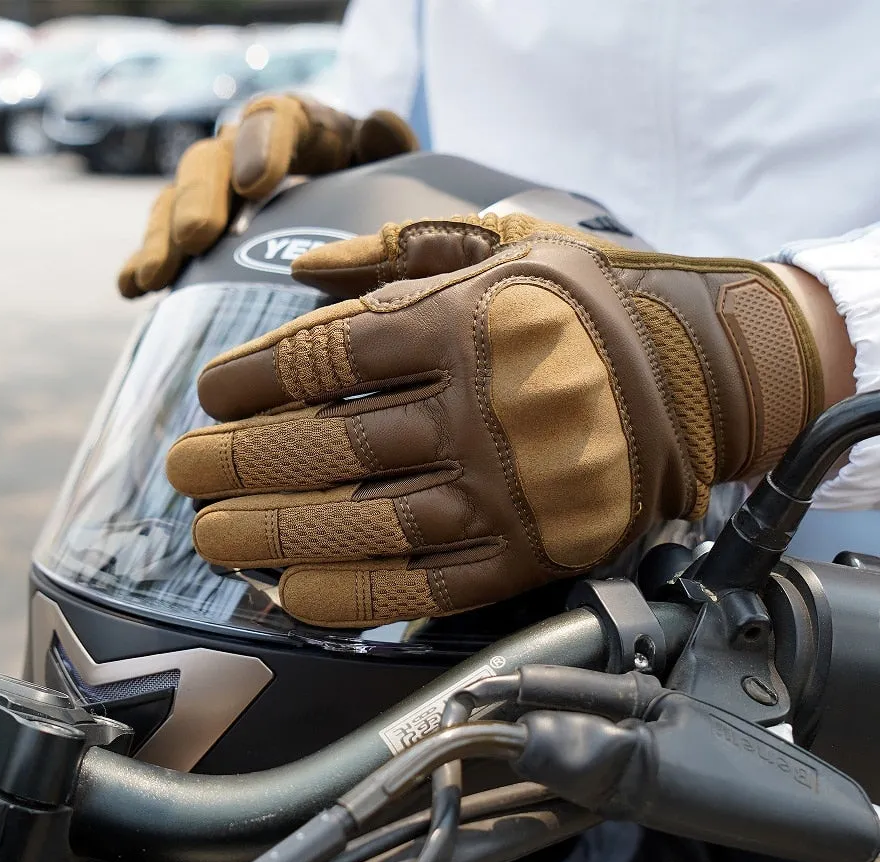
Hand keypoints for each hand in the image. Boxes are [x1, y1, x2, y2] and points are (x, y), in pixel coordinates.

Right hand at [117, 96, 416, 297]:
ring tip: (154, 277)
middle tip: (197, 237)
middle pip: (212, 161)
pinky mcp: (196, 234)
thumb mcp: (395, 172)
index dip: (263, 147)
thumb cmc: (381, 199)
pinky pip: (163, 242)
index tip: (256, 186)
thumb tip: (376, 124)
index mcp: (303, 127)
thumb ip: (389, 152)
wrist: (358, 220)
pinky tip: (131, 290)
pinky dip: (145, 263)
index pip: (278, 119)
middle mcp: (248, 152)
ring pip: (176, 202)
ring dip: (163, 238)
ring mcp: (216, 193)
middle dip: (200, 198)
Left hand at [166, 213, 823, 626]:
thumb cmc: (587, 306)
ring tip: (213, 534)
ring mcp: (504, 491)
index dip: (254, 381)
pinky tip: (293, 593)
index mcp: (466, 326)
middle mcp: (480, 411)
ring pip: (366, 522)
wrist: (700, 377)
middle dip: (240, 463)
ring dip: (275, 533)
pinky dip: (355, 595)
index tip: (211, 395)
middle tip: (185, 471)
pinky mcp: (527, 554)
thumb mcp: (508, 242)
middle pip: (330, 446)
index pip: (328, 359)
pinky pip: (428, 584)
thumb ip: (407, 249)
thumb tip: (307, 268)